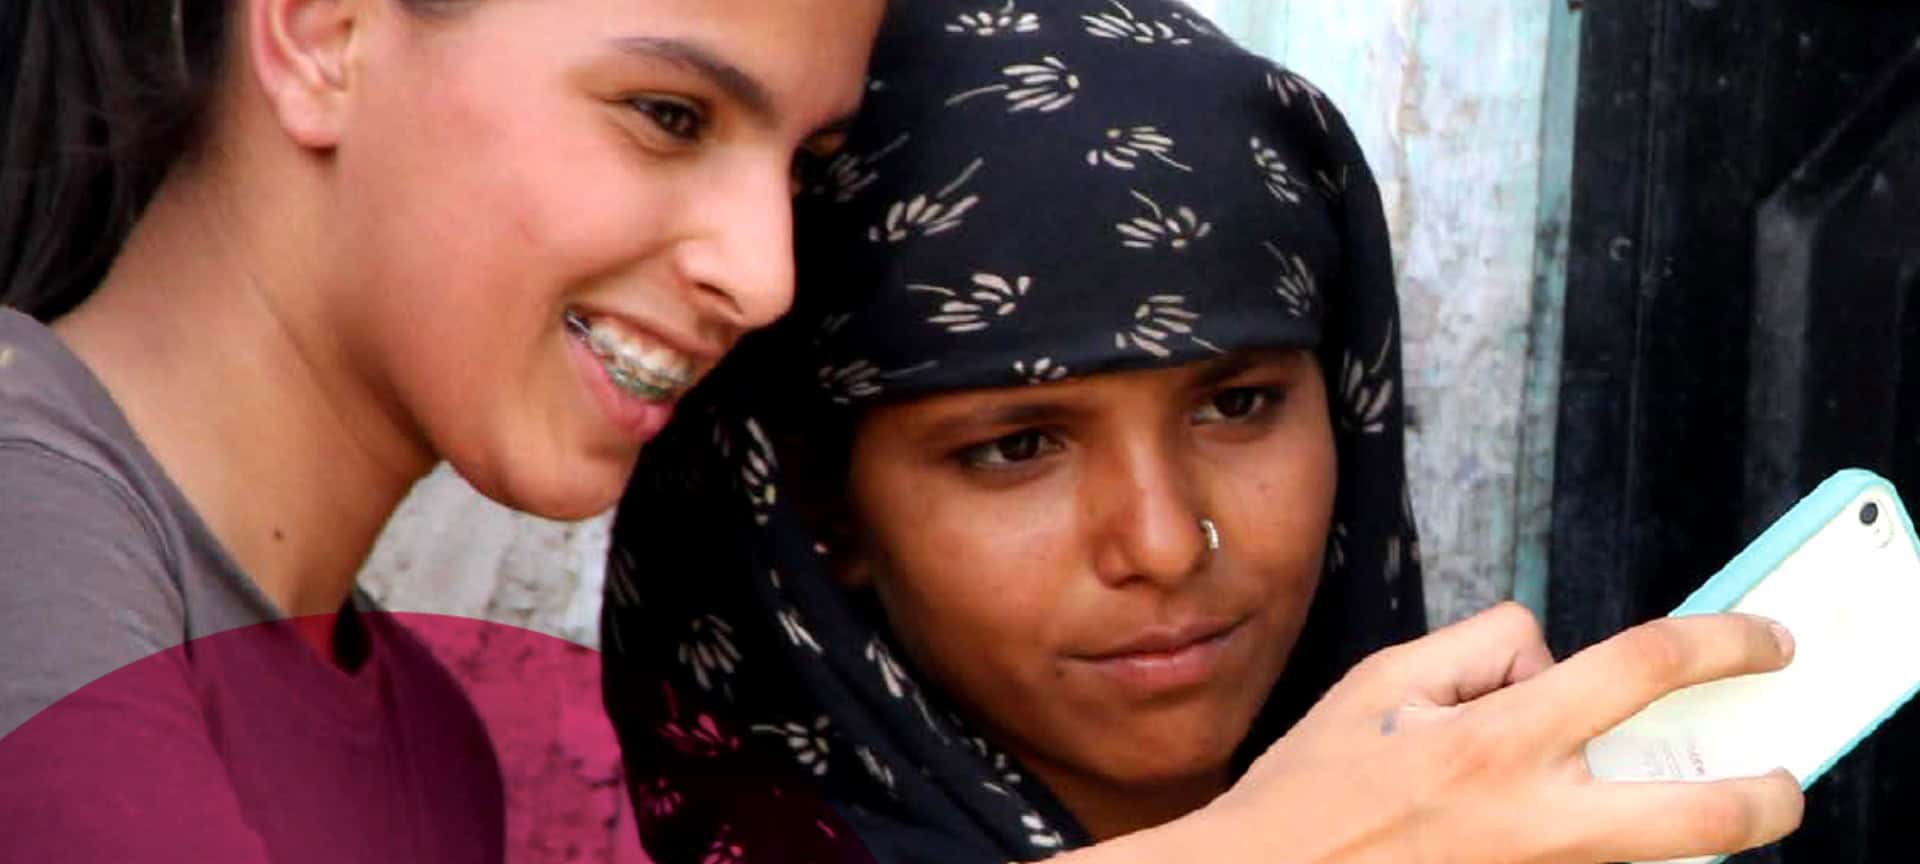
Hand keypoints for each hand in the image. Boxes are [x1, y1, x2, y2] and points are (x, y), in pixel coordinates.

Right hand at [1204, 603, 1802, 863]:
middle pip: (1701, 816)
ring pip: (1650, 851)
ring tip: (1602, 788)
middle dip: (1768, 799)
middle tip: (1784, 779)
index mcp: (1495, 743)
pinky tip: (1524, 819)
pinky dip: (1588, 838)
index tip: (1765, 639)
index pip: (1643, 668)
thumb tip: (1547, 657)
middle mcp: (1532, 822)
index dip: (1724, 641)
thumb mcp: (1383, 680)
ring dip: (1659, 820)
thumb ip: (1480, 650)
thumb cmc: (1310, 788)